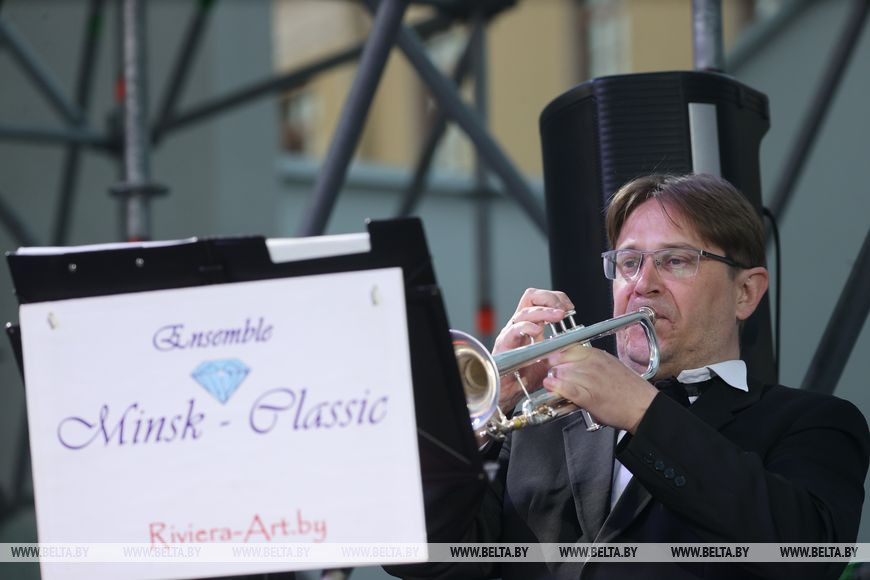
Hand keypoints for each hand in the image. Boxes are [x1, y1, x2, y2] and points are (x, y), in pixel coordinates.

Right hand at [493, 288, 573, 410]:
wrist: (510, 391)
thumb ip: (561, 347)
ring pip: (524, 311)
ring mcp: (511, 333)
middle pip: (531, 297)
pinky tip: (537, 329)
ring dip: (543, 312)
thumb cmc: (526, 376)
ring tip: (557, 316)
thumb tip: (578, 341)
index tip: (569, 307)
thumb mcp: (550, 358)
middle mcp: (519, 324)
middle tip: (563, 309)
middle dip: (549, 298)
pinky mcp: (504, 344)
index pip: (541, 300)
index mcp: (530, 324)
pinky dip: (526, 327)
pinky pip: (513, 330)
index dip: (556, 298)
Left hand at [542, 345, 657, 432]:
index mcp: (597, 355)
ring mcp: (590, 379)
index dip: (555, 355)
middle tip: (552, 375)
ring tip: (554, 386)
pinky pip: (566, 388)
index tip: (551, 361)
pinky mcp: (589, 396)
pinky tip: (552, 387)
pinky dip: (556, 387)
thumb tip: (572, 364)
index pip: (566, 347)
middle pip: (560, 360)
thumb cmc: (630, 390)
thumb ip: (590, 363)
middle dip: (552, 368)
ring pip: (561, 373)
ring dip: (554, 380)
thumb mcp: (609, 366)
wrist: (644, 407)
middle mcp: (592, 364)